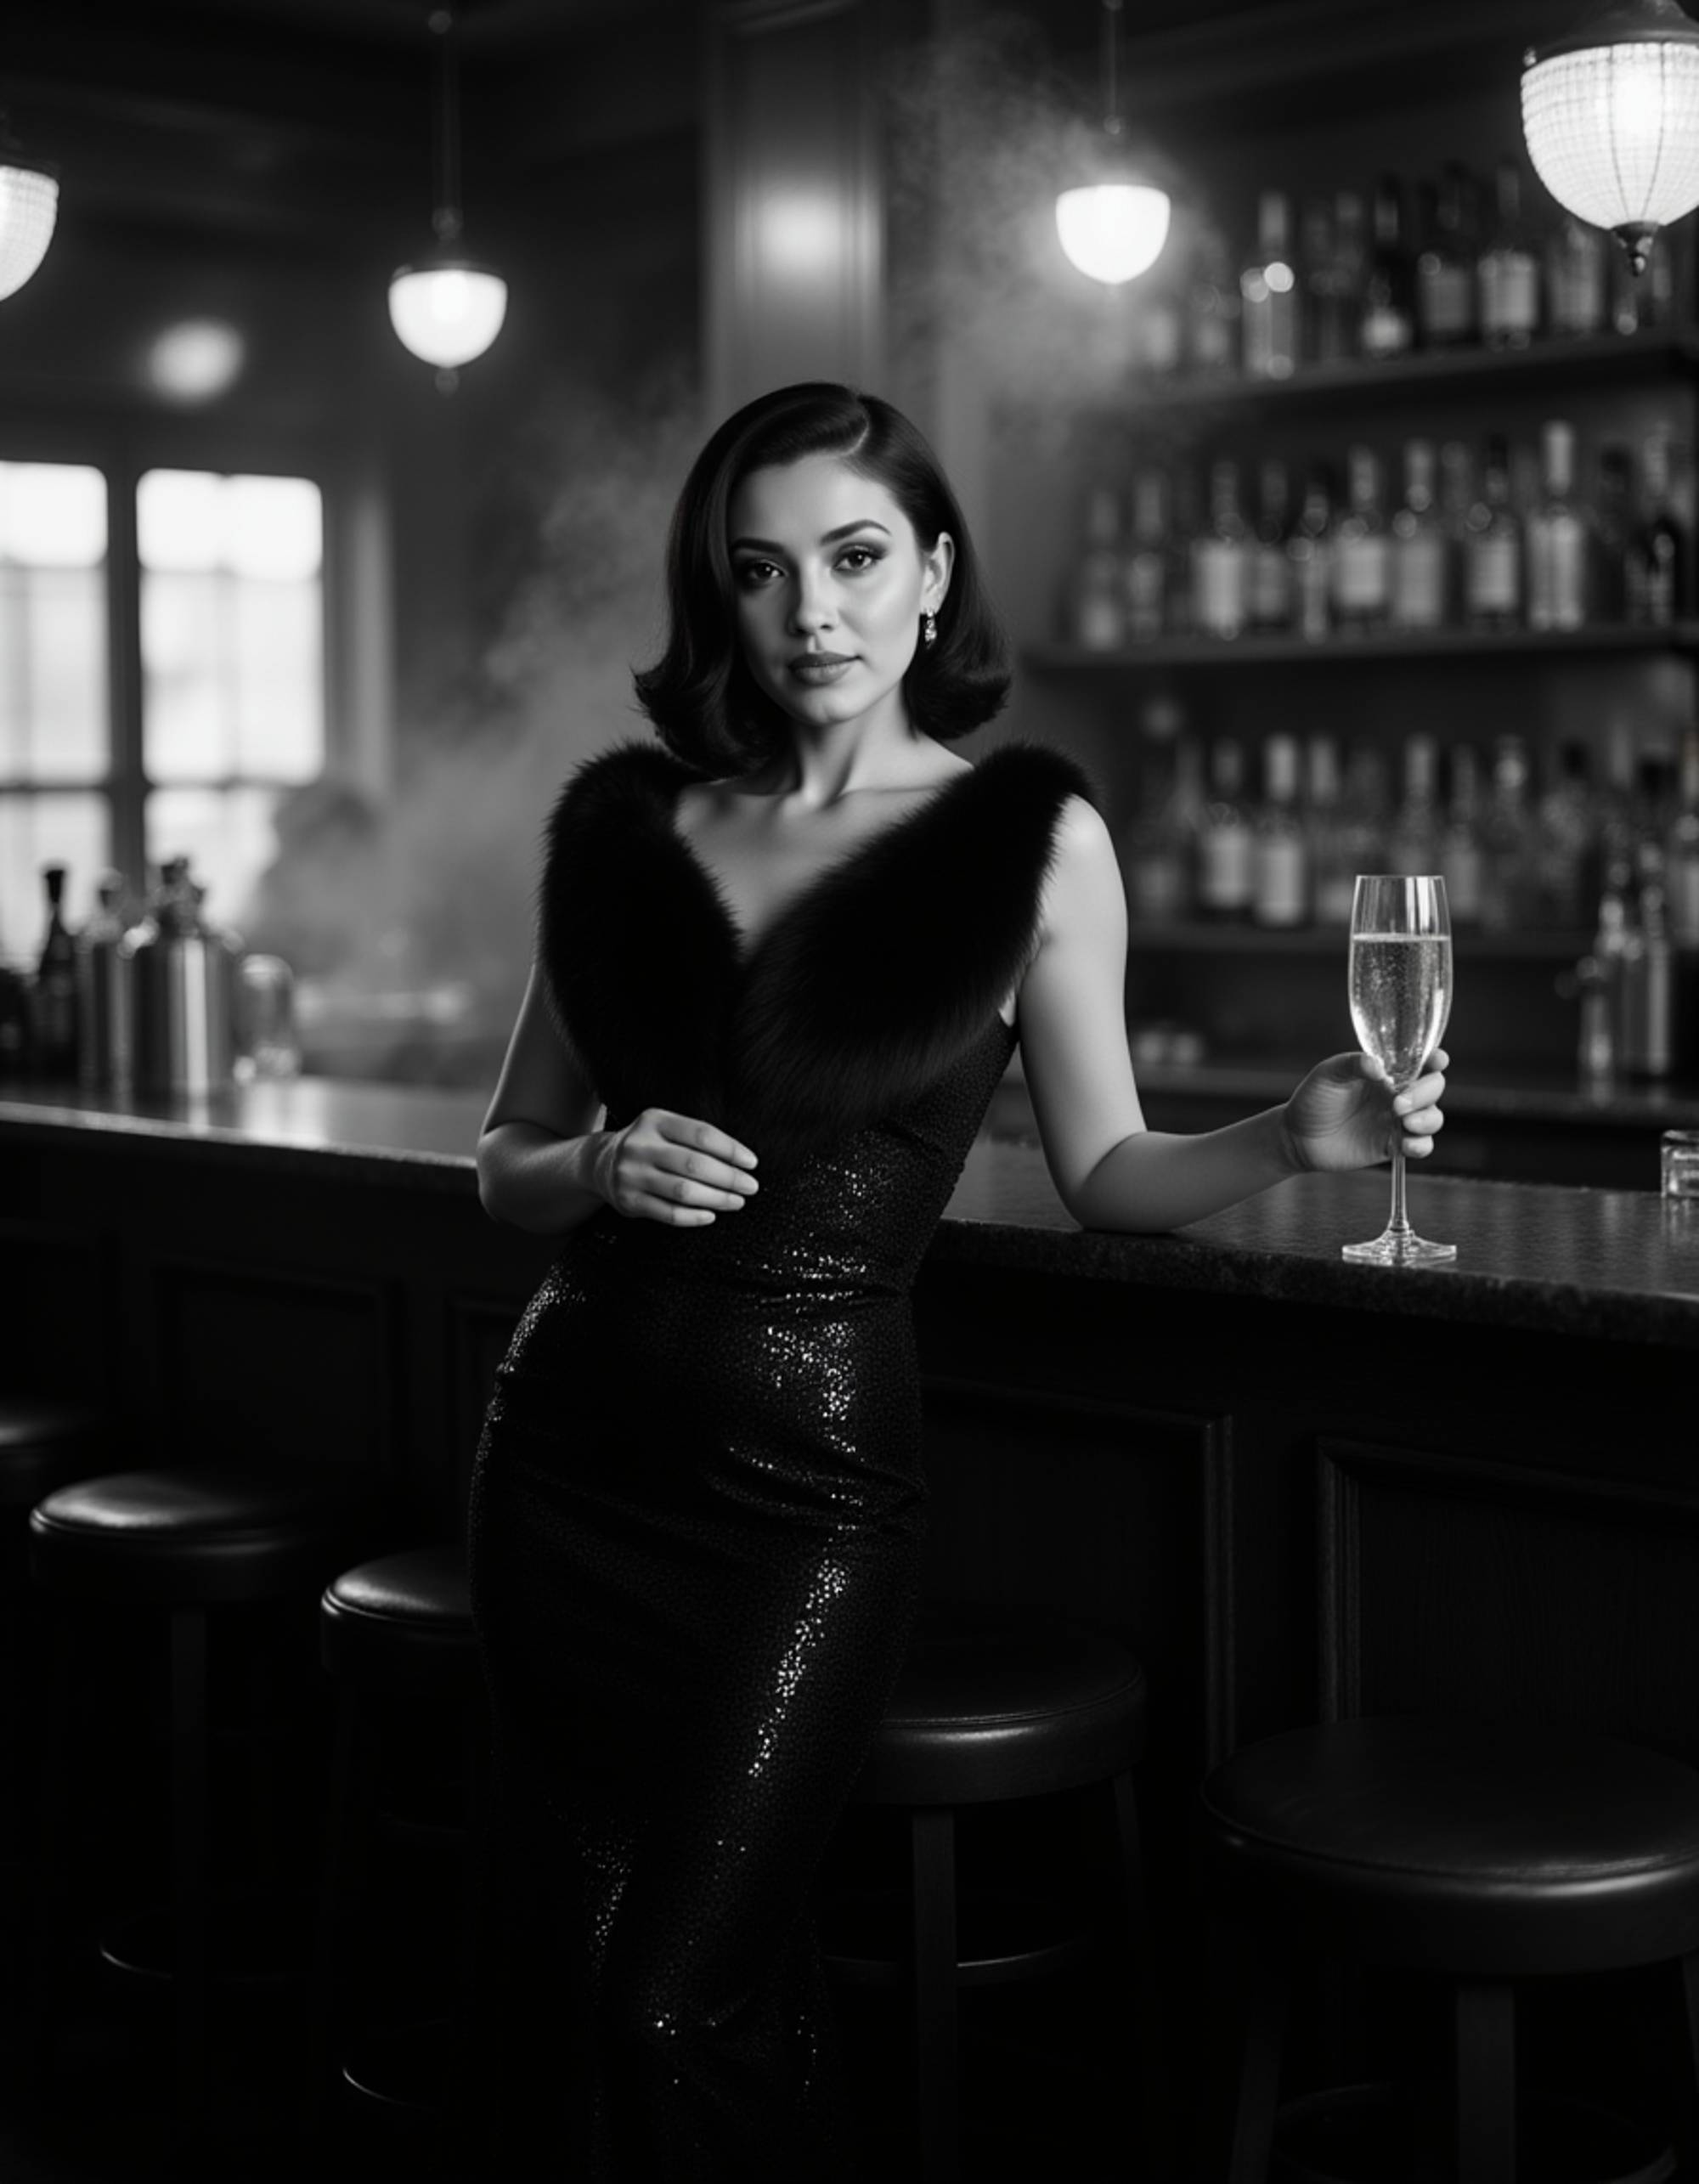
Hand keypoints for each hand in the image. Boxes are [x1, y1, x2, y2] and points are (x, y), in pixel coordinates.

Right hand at [593, 1109, 759, 1225]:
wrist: (600, 1163)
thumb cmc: (649, 1146)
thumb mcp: (664, 1128)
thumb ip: (695, 1138)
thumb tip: (741, 1161)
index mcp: (655, 1121)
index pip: (701, 1134)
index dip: (730, 1149)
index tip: (751, 1162)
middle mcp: (640, 1145)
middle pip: (694, 1164)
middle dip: (729, 1178)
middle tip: (750, 1186)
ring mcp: (632, 1174)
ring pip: (683, 1191)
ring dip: (717, 1199)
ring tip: (736, 1202)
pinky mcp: (628, 1200)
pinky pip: (668, 1213)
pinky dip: (694, 1217)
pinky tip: (711, 1215)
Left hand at [1281, 1049, 1448, 1175]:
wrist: (1297, 1137)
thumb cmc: (1314, 1099)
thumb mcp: (1328, 1074)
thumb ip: (1352, 1065)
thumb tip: (1378, 1066)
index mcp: (1387, 1072)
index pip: (1421, 1062)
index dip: (1435, 1060)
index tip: (1437, 1060)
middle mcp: (1398, 1094)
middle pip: (1433, 1089)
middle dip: (1425, 1093)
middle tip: (1398, 1103)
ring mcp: (1398, 1121)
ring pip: (1433, 1118)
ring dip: (1427, 1119)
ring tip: (1405, 1121)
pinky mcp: (1393, 1146)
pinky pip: (1421, 1146)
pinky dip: (1421, 1145)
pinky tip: (1407, 1144)